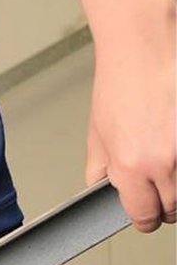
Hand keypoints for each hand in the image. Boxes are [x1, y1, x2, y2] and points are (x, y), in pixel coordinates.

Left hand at [85, 0, 175, 231]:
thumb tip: (103, 190)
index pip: (144, 216)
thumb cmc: (121, 84)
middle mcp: (166, 163)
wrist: (144, 48)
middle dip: (164, 202)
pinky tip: (173, 141)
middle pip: (174, 208)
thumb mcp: (97, 134)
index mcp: (132, 167)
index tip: (145, 213)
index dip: (143, 216)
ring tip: (165, 157)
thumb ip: (101, 169)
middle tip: (156, 185)